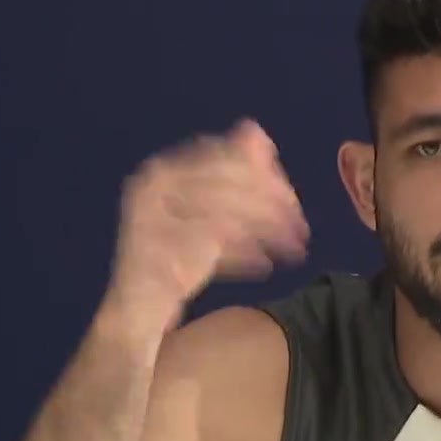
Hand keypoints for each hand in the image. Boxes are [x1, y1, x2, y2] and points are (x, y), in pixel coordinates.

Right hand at [106, 119, 308, 335]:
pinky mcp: (160, 251)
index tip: (291, 197)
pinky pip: (215, 244)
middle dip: (270, 204)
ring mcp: (152, 218)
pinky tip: (266, 266)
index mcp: (161, 171)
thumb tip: (256, 131)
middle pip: (225, 181)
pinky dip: (244, 256)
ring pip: (225, 212)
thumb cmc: (177, 256)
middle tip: (301, 225)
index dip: (261, 174)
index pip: (220, 156)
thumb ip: (232, 174)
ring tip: (295, 248)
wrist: (138, 308)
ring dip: (267, 231)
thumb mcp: (209, 212)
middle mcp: (151, 187)